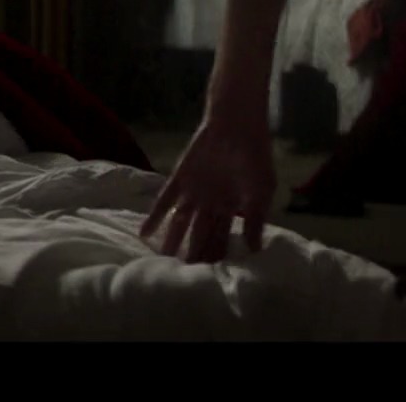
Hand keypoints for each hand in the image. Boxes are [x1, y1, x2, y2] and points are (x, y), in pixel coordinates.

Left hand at [139, 112, 275, 262]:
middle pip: (198, 235)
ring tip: (161, 260)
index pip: (221, 239)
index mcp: (231, 210)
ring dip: (172, 240)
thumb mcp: (261, 192)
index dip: (215, 257)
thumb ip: (255, 219)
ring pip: (180, 222)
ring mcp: (194, 192)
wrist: (237, 126)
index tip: (208, 278)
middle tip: (180, 276)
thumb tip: (254, 249)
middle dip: (191, 254)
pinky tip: (144, 232)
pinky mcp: (180, 179)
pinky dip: (154, 216)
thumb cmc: (255, 158)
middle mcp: (210, 205)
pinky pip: (165, 201)